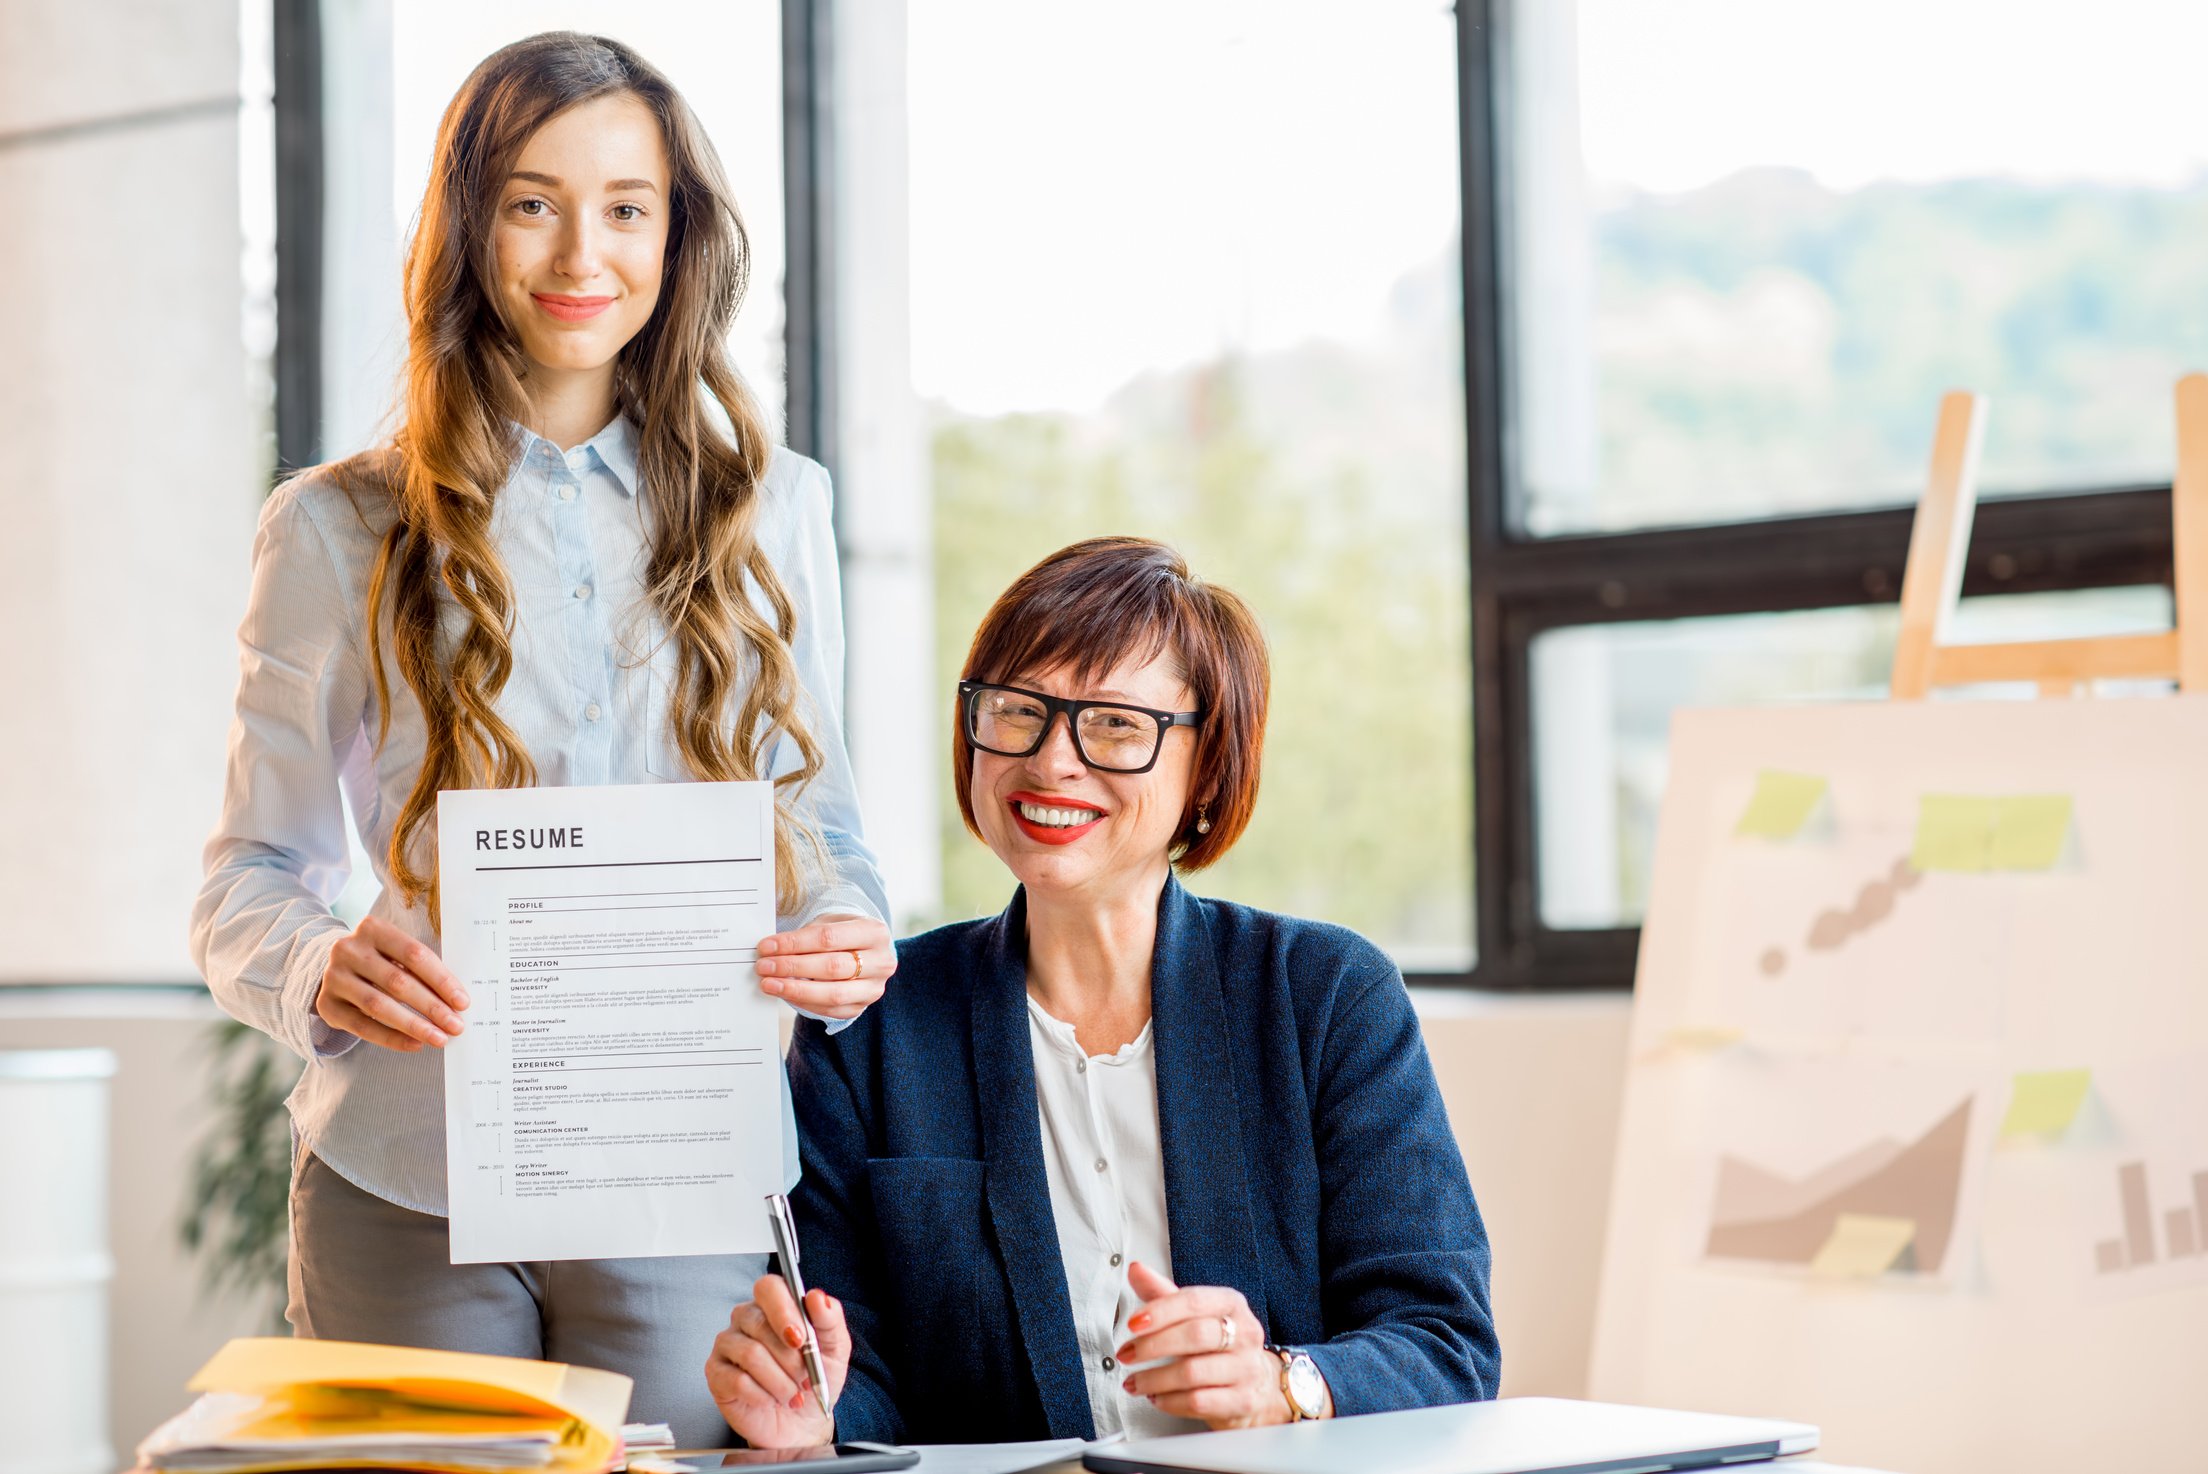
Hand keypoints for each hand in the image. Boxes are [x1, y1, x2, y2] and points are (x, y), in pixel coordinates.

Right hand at [315, 915, 467, 1051]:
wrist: (335, 968)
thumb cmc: (380, 960)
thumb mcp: (397, 953)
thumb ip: (421, 969)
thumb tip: (456, 1001)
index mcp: (373, 928)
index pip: (415, 955)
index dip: (441, 980)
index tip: (463, 1002)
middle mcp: (349, 950)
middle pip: (398, 982)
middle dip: (432, 1007)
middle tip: (456, 1025)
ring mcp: (334, 977)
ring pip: (379, 1006)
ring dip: (414, 1025)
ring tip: (439, 1038)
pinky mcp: (326, 1005)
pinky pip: (362, 1027)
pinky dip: (391, 1038)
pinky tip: (414, 1044)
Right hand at [707, 1273, 850, 1446]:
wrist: (801, 1422)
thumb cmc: (814, 1379)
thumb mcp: (834, 1350)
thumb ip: (830, 1320)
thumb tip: (817, 1297)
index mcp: (774, 1306)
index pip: (768, 1287)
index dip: (783, 1310)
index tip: (800, 1337)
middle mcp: (746, 1319)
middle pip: (758, 1322)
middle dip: (789, 1357)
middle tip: (805, 1377)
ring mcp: (727, 1345)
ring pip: (750, 1354)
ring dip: (780, 1381)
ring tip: (792, 1394)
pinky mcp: (716, 1373)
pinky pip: (737, 1380)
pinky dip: (762, 1395)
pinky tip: (771, 1400)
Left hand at [755, 914, 895, 1019]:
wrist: (863, 952)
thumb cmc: (841, 934)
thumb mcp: (829, 923)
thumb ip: (804, 935)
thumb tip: (770, 950)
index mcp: (875, 932)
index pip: (829, 938)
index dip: (795, 943)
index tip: (766, 946)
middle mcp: (881, 962)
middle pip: (832, 967)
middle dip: (793, 967)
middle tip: (764, 966)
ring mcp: (874, 988)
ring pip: (833, 994)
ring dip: (796, 990)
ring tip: (769, 984)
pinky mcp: (862, 1006)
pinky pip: (830, 1010)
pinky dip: (804, 1003)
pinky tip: (785, 994)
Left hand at [1116, 1261, 1323, 1429]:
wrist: (1257, 1382)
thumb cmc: (1221, 1343)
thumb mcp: (1195, 1314)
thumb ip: (1163, 1294)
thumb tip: (1136, 1270)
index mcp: (1231, 1303)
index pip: (1193, 1301)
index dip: (1160, 1311)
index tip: (1132, 1323)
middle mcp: (1245, 1333)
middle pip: (1195, 1335)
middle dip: (1152, 1346)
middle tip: (1127, 1354)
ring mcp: (1246, 1368)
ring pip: (1193, 1373)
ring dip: (1154, 1379)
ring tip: (1134, 1381)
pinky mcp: (1242, 1401)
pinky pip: (1199, 1402)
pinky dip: (1170, 1401)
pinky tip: (1157, 1397)